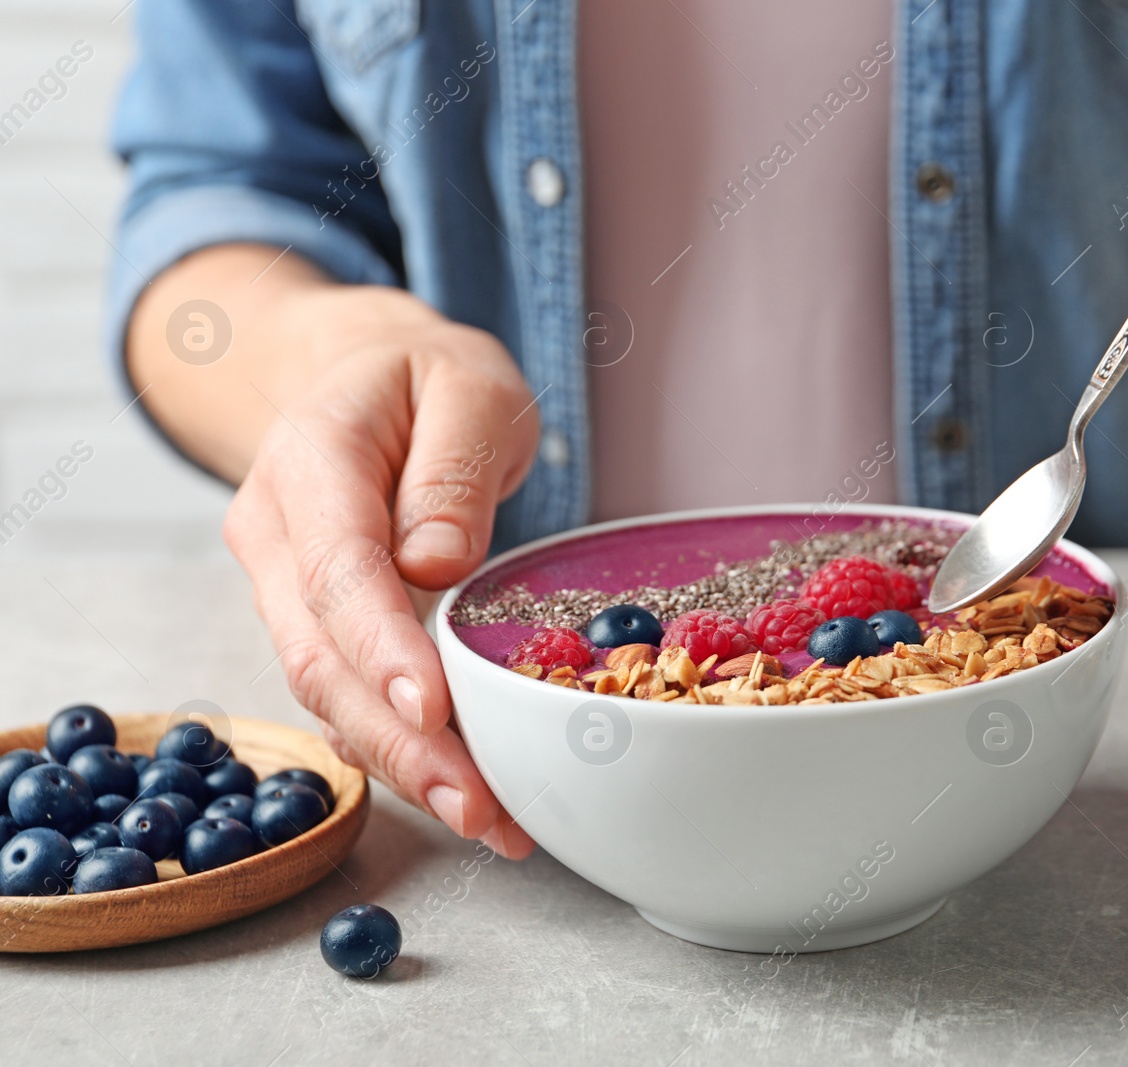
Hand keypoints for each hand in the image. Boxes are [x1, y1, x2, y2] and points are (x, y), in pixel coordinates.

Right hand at [222, 290, 539, 855]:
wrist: (363, 378)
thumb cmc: (428, 380)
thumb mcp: (469, 386)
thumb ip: (454, 466)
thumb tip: (436, 563)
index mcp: (310, 462)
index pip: (337, 571)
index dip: (382, 650)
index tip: (435, 712)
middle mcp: (274, 535)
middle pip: (322, 656)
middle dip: (401, 743)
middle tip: (480, 807)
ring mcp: (282, 587)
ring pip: (328, 694)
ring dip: (405, 766)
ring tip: (492, 822)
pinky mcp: (312, 625)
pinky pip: (348, 697)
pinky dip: (403, 750)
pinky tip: (467, 793)